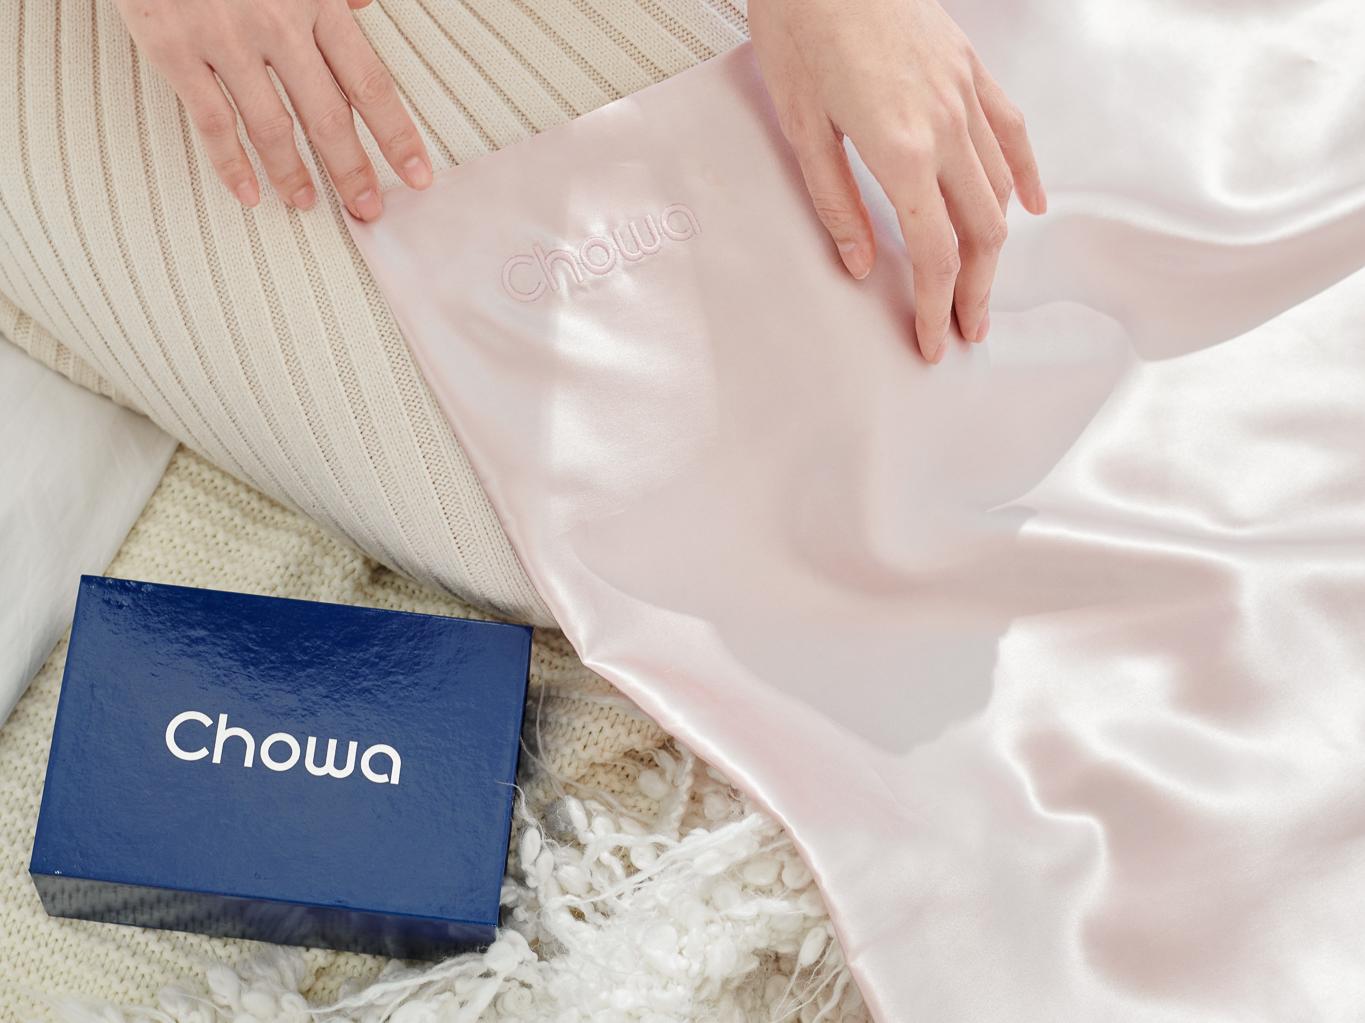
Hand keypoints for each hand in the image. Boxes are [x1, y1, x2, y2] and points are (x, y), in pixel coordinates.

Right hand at [114, 0, 431, 219]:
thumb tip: (361, 7)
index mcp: (317, 0)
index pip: (369, 83)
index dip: (396, 136)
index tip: (416, 176)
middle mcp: (277, 23)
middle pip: (328, 115)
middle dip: (352, 170)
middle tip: (367, 209)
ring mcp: (225, 38)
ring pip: (271, 126)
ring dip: (293, 174)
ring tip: (306, 203)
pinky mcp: (174, 48)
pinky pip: (211, 120)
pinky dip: (231, 164)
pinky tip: (249, 192)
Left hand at [749, 0, 1045, 361]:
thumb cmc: (801, 25)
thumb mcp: (801, 127)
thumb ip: (836, 202)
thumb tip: (860, 263)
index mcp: (900, 148)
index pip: (934, 252)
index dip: (937, 306)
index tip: (934, 341)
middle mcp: (945, 124)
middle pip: (980, 232)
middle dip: (975, 292)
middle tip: (966, 330)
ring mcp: (964, 93)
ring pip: (1000, 188)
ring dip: (996, 246)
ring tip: (983, 283)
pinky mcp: (969, 68)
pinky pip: (1011, 132)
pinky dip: (1024, 175)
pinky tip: (1029, 205)